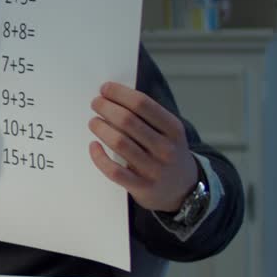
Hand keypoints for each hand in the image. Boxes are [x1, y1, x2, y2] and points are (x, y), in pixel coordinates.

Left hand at [87, 82, 198, 212]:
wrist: (183, 188)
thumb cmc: (167, 152)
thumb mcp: (169, 132)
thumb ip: (148, 115)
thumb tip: (113, 95)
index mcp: (173, 129)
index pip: (143, 104)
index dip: (120, 93)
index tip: (105, 88)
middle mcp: (166, 148)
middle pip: (127, 121)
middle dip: (106, 108)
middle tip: (95, 103)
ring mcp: (154, 169)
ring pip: (119, 143)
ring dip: (100, 128)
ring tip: (93, 122)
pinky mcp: (141, 187)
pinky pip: (114, 171)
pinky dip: (99, 157)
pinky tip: (93, 145)